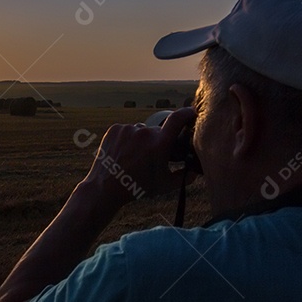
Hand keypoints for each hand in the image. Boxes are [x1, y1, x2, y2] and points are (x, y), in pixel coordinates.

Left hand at [82, 107, 198, 207]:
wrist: (105, 188)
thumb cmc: (137, 187)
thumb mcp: (165, 185)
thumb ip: (185, 177)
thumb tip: (196, 172)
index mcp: (160, 143)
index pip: (178, 118)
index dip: (187, 113)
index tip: (191, 113)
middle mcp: (144, 132)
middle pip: (158, 131)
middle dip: (158, 141)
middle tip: (151, 156)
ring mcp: (128, 129)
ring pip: (141, 131)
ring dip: (141, 140)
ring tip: (133, 158)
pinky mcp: (115, 129)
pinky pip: (127, 130)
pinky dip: (128, 139)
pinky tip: (123, 153)